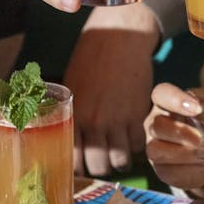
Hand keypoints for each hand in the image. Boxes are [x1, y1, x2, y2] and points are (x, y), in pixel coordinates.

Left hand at [64, 2, 161, 175]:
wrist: (119, 36)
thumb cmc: (90, 59)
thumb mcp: (72, 86)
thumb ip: (70, 113)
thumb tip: (65, 136)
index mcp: (73, 114)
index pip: (72, 158)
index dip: (77, 166)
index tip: (82, 163)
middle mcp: (93, 121)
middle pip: (97, 166)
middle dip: (99, 166)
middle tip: (102, 158)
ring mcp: (117, 119)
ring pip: (119, 161)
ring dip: (119, 160)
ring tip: (119, 150)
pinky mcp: (138, 113)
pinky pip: (138, 145)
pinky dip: (136, 145)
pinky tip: (132, 134)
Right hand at [144, 83, 203, 196]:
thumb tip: (197, 105)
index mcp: (167, 102)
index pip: (161, 94)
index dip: (176, 100)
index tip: (197, 109)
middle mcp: (154, 122)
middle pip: (157, 125)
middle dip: (187, 135)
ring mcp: (153, 145)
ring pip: (157, 149)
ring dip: (187, 153)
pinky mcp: (159, 167)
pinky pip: (166, 168)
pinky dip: (189, 166)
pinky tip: (202, 161)